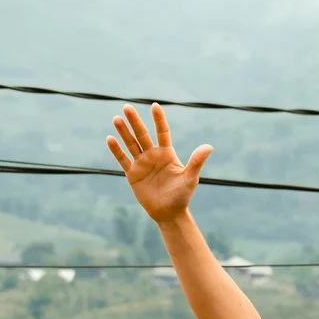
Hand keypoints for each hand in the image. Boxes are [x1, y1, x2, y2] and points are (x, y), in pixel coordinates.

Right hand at [106, 103, 211, 226]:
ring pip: (131, 144)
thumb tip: (209, 147)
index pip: (162, 132)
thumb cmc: (182, 195)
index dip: (158, 120)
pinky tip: (110, 138)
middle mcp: (153, 155)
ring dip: (123, 132)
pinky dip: (116, 150)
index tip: (155, 106)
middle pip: (142, 135)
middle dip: (135, 121)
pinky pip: (123, 160)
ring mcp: (142, 163)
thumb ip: (196, 161)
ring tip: (116, 118)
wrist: (169, 213)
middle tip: (127, 107)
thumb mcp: (190, 178)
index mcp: (167, 153)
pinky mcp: (132, 174)